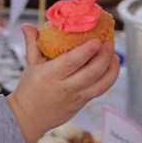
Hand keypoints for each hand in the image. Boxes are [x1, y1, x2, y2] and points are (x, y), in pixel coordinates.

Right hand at [7, 24, 119, 142]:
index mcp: (50, 75)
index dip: (86, 51)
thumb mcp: (30, 65)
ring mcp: (75, 98)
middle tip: (109, 44)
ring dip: (111, 69)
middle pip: (90, 73)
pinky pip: (99, 91)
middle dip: (103, 58)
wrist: (28, 117)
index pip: (71, 62)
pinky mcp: (81, 104)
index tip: (97, 40)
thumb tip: (27, 25)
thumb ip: (32, 44)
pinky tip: (111, 67)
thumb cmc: (29, 89)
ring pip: (99, 85)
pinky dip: (108, 78)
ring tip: (114, 55)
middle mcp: (64, 87)